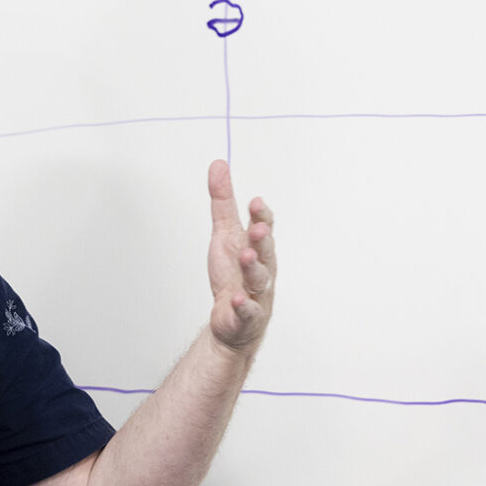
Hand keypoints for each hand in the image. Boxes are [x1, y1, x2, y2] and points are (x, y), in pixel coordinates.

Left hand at [206, 160, 274, 354]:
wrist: (230, 319)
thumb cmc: (231, 275)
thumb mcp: (224, 234)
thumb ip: (223, 202)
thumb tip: (219, 165)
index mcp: (257, 247)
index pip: (264, 227)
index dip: (261, 215)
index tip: (254, 202)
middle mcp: (261, 268)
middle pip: (266, 252)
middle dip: (262, 240)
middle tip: (257, 229)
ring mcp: (256, 293)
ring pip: (259, 280)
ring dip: (254, 268)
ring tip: (245, 257)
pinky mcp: (247, 316)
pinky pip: (248, 311)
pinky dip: (243, 305)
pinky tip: (236, 299)